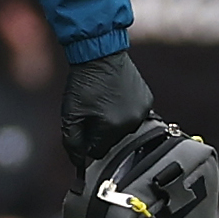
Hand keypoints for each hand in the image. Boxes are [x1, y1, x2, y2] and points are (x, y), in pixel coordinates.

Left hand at [60, 51, 153, 170]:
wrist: (100, 55)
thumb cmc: (83, 83)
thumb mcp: (71, 115)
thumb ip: (72, 142)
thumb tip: (77, 162)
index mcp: (112, 128)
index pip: (98, 152)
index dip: (87, 142)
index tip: (83, 130)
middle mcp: (132, 122)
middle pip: (112, 141)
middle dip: (100, 132)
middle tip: (91, 112)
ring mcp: (143, 110)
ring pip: (124, 129)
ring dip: (114, 122)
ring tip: (103, 102)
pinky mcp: (148, 100)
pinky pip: (135, 115)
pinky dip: (125, 110)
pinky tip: (115, 97)